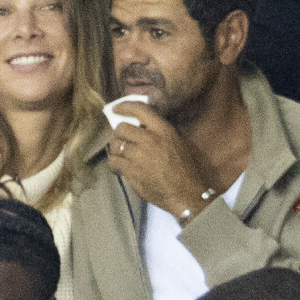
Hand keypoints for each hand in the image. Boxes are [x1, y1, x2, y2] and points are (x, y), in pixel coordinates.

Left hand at [107, 101, 209, 217]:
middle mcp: (149, 140)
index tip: (116, 109)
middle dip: (118, 134)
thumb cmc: (185, 169)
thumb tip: (141, 126)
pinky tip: (118, 168)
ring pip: (115, 146)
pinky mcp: (131, 171)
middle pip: (121, 129)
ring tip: (120, 155)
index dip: (124, 107)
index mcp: (163, 130)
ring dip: (115, 150)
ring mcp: (138, 156)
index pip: (139, 109)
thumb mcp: (177, 142)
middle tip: (121, 140)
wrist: (185, 193)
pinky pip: (114, 162)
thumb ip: (159, 132)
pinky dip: (114, 164)